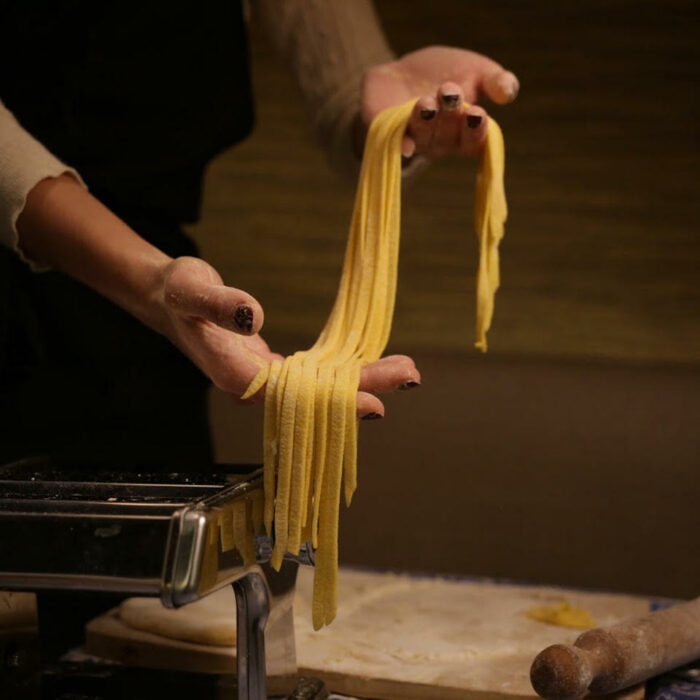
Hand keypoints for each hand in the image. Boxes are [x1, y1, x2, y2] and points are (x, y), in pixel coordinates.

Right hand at [160, 257, 420, 417]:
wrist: (165, 297)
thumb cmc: (176, 293)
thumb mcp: (192, 290)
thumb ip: (219, 304)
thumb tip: (253, 317)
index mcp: (236, 375)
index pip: (294, 398)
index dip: (334, 403)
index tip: (375, 404)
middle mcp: (254, 384)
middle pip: (316, 396)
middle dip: (363, 387)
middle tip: (409, 376)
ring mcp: (263, 378)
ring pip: (318, 387)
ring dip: (359, 379)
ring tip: (404, 369)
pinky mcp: (268, 367)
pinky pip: (311, 376)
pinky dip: (339, 371)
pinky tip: (366, 364)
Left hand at [362, 45, 518, 158]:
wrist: (404, 72)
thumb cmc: (448, 76)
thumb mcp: (477, 71)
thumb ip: (496, 82)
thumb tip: (508, 92)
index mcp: (463, 133)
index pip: (474, 141)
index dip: (476, 131)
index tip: (477, 113)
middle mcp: (438, 141)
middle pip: (446, 136)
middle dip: (448, 114)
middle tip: (449, 91)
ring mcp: (411, 138)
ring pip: (421, 135)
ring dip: (425, 120)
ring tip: (427, 102)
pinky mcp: (384, 131)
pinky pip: (391, 143)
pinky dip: (399, 144)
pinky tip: (404, 145)